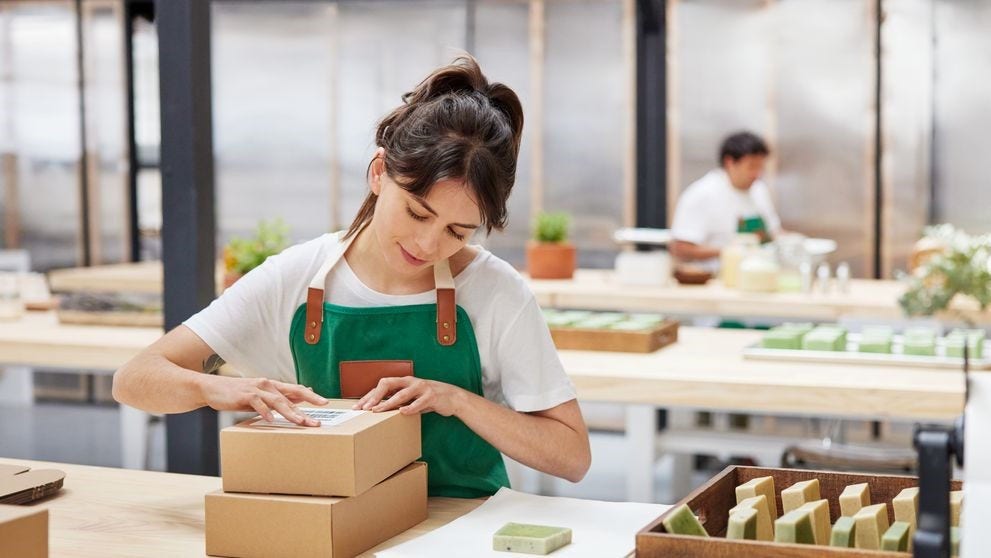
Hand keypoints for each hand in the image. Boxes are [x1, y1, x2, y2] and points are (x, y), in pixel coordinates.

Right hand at [198, 375, 327, 425]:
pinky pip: (257, 404)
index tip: (326, 403)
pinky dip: (265, 412)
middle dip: (306, 407)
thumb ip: (279, 396)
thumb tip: (300, 395)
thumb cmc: (239, 394)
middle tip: (316, 420)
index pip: (297, 389)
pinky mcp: (244, 395)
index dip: (312, 396)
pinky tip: (271, 420)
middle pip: (292, 395)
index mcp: (273, 385)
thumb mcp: (261, 395)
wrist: (212, 388)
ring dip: (290, 412)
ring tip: (300, 422)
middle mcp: (267, 385)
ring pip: (277, 400)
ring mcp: (256, 389)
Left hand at [353, 376, 465, 416]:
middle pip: (388, 384)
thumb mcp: (412, 398)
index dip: (369, 395)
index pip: (382, 385)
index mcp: (404, 382)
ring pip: (402, 394)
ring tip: (378, 411)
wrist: (453, 398)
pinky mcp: (432, 396)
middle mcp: (411, 382)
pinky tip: (403, 412)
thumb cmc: (429, 399)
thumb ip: (398, 401)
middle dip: (375, 396)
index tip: (358, 407)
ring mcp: (422, 387)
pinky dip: (411, 407)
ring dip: (389, 403)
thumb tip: (378, 410)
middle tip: (364, 408)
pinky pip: (420, 402)